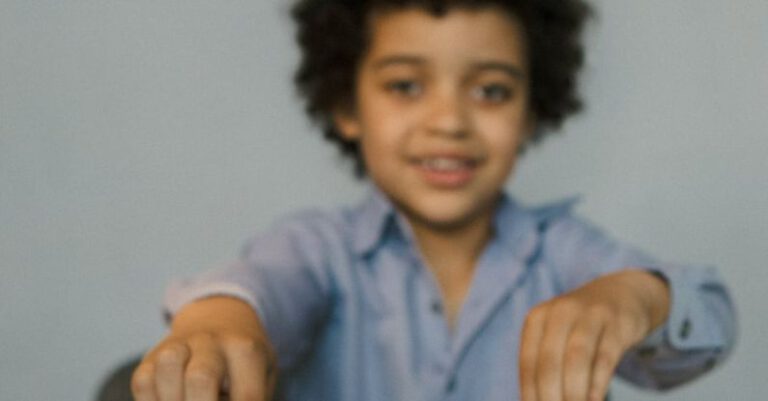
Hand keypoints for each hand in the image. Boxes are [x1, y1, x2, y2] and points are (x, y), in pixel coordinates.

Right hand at [132, 297, 276, 400]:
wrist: (220, 320)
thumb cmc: (244, 364)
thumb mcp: (261, 376)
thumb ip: (249, 397)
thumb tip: (225, 399)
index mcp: (246, 349)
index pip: (247, 396)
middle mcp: (211, 341)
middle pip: (201, 378)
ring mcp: (179, 345)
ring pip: (167, 368)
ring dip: (173, 399)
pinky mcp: (151, 356)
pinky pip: (142, 381)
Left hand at [519, 269, 669, 400]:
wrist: (619, 293)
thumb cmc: (579, 326)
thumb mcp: (556, 335)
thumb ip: (545, 364)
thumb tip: (535, 400)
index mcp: (537, 318)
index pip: (528, 362)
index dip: (530, 393)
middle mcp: (560, 313)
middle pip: (550, 362)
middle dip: (550, 396)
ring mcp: (590, 315)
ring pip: (576, 359)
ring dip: (574, 392)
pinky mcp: (617, 324)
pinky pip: (605, 357)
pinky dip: (598, 382)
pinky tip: (594, 400)